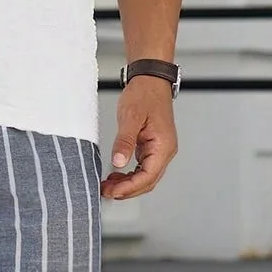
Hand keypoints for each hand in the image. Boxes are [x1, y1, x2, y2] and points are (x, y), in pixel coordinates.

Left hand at [101, 79, 176, 199]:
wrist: (150, 80)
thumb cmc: (144, 94)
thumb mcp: (131, 117)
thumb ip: (124, 141)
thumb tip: (118, 162)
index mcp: (163, 146)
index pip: (148, 176)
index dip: (129, 188)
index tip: (112, 192)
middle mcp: (165, 151)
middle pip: (148, 181)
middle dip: (127, 190)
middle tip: (106, 192)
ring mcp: (159, 150)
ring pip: (145, 177)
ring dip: (128, 184)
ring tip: (108, 186)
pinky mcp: (151, 147)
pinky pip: (142, 167)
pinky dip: (130, 175)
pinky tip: (116, 176)